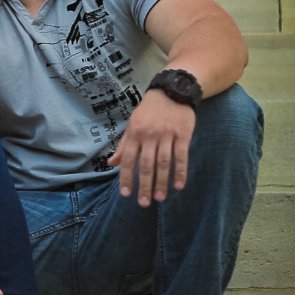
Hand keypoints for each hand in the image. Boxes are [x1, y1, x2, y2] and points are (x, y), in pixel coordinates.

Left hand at [108, 89, 195, 206]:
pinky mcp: (183, 135)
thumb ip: (124, 145)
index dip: (127, 178)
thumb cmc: (149, 111)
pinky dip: (180, 172)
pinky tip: (178, 185)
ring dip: (162, 182)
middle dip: (144, 185)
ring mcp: (167, 135)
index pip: (129, 160)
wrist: (173, 91)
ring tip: (160, 198)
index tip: (126, 194)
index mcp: (135, 134)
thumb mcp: (132, 124)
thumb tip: (112, 163)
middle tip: (144, 203)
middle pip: (146, 165)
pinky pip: (181, 156)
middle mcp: (149, 136)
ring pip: (163, 163)